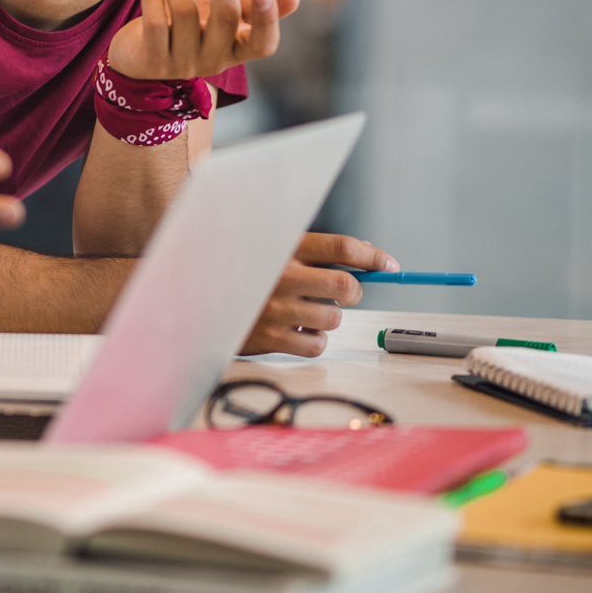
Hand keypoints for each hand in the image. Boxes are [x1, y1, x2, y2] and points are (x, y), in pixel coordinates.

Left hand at [106, 0, 298, 81]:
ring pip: (185, 13)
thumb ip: (253, 2)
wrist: (142, 54)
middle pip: (226, 17)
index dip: (267, 21)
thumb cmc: (191, 24)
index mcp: (238, 49)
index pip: (262, 44)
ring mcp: (182, 64)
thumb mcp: (223, 11)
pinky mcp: (152, 61)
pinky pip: (155, 22)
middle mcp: (214, 61)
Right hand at [240, 233, 397, 357]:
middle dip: (354, 292)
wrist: (202, 298)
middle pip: (346, 286)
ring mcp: (276, 309)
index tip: (389, 265)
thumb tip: (367, 253)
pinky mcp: (270, 338)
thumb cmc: (248, 272)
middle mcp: (282, 276)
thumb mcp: (277, 250)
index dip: (372, 257)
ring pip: (334, 319)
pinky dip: (313, 339)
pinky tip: (296, 329)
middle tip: (344, 294)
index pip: (340, 248)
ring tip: (305, 312)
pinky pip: (316, 344)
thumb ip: (318, 251)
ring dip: (328, 317)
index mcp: (285, 248)